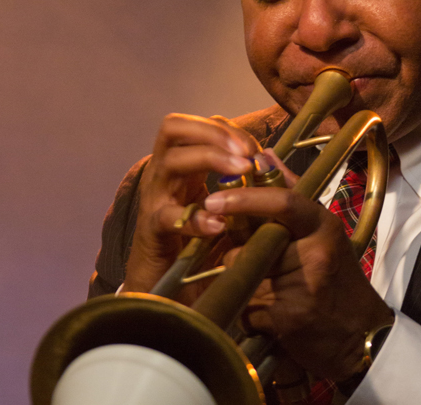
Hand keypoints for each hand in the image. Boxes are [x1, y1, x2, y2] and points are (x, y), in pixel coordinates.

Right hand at [122, 114, 259, 294]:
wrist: (162, 293)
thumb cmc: (197, 247)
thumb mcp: (223, 209)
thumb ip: (243, 186)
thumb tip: (269, 160)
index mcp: (181, 168)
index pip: (195, 126)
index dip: (225, 128)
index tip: (254, 148)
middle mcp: (163, 176)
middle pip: (173, 128)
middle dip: (214, 133)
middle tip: (245, 152)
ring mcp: (154, 200)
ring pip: (170, 160)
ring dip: (209, 159)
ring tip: (240, 173)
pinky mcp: (151, 232)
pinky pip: (168, 216)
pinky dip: (196, 217)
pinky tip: (218, 225)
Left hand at [204, 183, 394, 380]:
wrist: (360, 334)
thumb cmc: (338, 277)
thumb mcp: (322, 231)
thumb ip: (290, 191)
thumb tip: (263, 154)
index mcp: (324, 226)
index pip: (284, 202)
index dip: (245, 199)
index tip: (213, 201)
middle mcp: (317, 254)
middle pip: (251, 246)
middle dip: (243, 255)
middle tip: (261, 264)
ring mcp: (304, 288)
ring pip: (245, 277)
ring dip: (247, 285)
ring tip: (275, 291)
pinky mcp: (289, 319)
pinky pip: (247, 309)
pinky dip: (251, 313)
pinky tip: (274, 314)